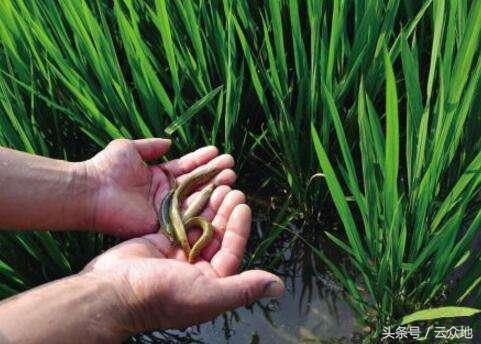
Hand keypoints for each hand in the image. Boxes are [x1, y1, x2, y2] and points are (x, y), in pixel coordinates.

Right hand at [82, 192, 283, 337]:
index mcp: (210, 284)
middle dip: (225, 213)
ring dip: (209, 207)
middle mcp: (195, 270)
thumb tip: (278, 288)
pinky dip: (188, 207)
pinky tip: (195, 191)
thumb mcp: (208, 294)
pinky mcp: (159, 243)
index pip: (231, 250)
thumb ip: (243, 288)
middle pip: (216, 236)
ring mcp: (176, 256)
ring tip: (218, 185)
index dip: (238, 228)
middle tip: (233, 190)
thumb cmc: (162, 296)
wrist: (111, 292)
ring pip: (198, 226)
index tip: (243, 205)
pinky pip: (178, 221)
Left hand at [84, 138, 235, 236]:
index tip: (217, 152)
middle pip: (194, 182)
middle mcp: (165, 193)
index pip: (185, 167)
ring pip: (195, 197)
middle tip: (231, 165)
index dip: (201, 159)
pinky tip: (219, 195)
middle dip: (213, 173)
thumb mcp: (129, 148)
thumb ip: (151, 146)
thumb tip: (170, 142)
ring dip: (213, 186)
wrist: (93, 191)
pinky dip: (203, 206)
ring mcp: (165, 209)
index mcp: (157, 175)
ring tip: (231, 175)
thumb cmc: (107, 167)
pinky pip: (187, 214)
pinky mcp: (163, 224)